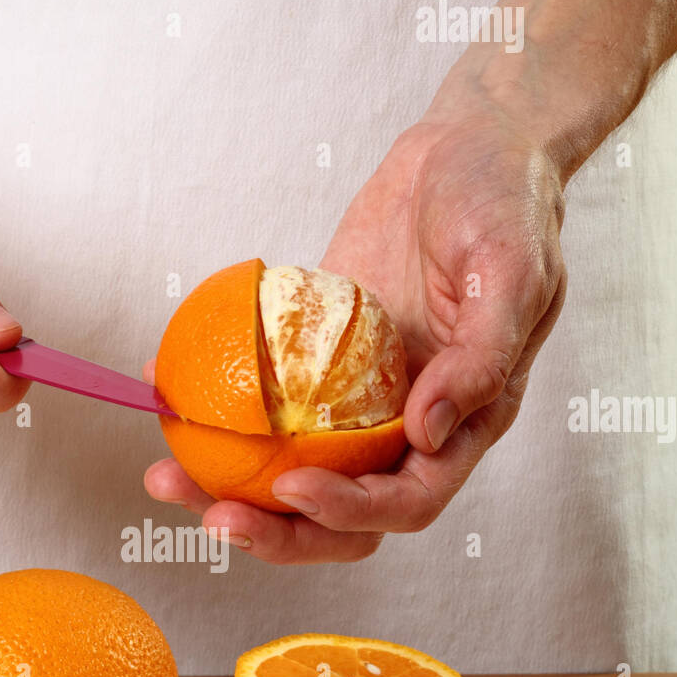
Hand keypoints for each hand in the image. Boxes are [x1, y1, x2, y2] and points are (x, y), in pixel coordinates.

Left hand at [146, 88, 566, 561]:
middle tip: (209, 514)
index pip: (405, 501)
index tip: (293, 489)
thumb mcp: (514, 275)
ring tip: (164, 476)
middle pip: (337, 512)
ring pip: (289, 471)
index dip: (349, 510)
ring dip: (228, 487)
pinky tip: (161, 387)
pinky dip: (212, 408)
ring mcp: (354, 400)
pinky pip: (263, 401)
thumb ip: (481, 359)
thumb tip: (427, 433)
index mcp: (463, 423)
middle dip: (274, 530)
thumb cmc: (507, 205)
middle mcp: (405, 428)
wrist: (468, 146)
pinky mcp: (314, 361)